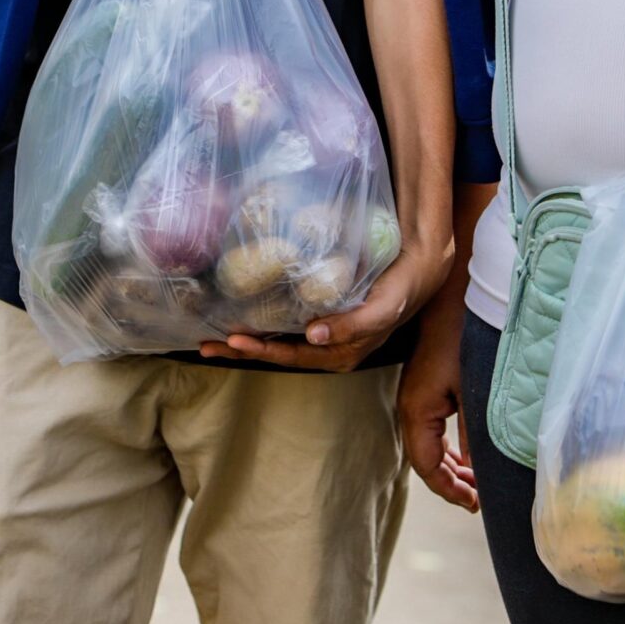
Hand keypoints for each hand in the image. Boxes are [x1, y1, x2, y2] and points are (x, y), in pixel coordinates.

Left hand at [198, 232, 448, 372]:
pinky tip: (242, 313)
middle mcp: (328, 347)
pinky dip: (262, 321)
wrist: (418, 267)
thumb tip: (312, 336)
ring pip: (278, 340)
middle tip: (206, 343)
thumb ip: (351, 325)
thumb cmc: (402, 288)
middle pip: (277, 352)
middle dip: (242, 349)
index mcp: (340, 353)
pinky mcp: (322, 314)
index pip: (292, 356)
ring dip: (246, 338)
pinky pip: (286, 323)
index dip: (261, 350)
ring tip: (212, 336)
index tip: (233, 340)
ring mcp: (323, 333)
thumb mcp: (382, 308)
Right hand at [397, 304, 478, 511]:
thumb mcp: (474, 390)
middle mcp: (411, 407)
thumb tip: (481, 472)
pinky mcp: (427, 387)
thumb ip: (475, 434)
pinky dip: (451, 447)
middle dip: (452, 483)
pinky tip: (469, 454)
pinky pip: (434, 429)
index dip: (450, 491)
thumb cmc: (465, 337)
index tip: (476, 504)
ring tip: (479, 481)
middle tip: (481, 498)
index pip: (427, 467)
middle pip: (426, 460)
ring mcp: (417, 396)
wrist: (453, 294)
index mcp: (417, 411)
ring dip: (453, 466)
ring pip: (430, 445)